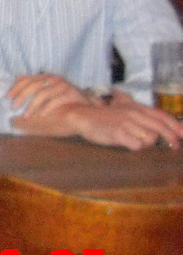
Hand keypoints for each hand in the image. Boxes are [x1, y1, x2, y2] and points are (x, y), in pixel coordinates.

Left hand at [7, 73, 91, 119]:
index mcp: (47, 76)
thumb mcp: (48, 90)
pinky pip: (56, 101)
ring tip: (26, 116)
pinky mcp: (72, 94)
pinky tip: (41, 115)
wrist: (87, 107)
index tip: (8, 97)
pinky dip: (47, 108)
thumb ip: (35, 84)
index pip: (27, 80)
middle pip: (33, 86)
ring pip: (43, 94)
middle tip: (14, 107)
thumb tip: (19, 77)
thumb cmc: (64, 100)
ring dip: (32, 106)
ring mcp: (64, 85)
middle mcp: (54, 79)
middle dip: (21, 97)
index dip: (16, 88)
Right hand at [66, 94, 182, 150]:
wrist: (81, 115)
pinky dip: (137, 147)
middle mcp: (133, 114)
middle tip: (175, 146)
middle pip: (160, 128)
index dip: (176, 126)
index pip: (162, 116)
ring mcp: (126, 123)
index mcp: (136, 107)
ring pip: (150, 138)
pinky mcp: (118, 133)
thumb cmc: (104, 115)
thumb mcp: (123, 108)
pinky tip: (130, 145)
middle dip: (171, 138)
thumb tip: (160, 123)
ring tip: (139, 142)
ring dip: (148, 143)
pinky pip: (136, 145)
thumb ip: (140, 113)